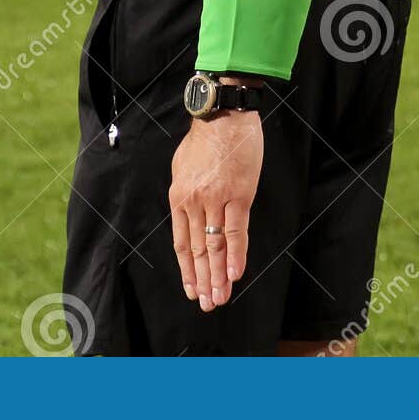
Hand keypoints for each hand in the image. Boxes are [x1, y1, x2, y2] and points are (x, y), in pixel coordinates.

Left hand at [170, 112, 262, 311]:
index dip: (188, 270)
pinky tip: (235, 275)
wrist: (224, 114)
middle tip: (208, 304)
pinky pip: (236, 232)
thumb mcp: (182, 167)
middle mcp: (194, 203)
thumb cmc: (205, 138)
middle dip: (203, 280)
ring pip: (216, 246)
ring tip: (220, 298)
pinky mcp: (239, 195)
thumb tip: (188, 215)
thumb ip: (185, 194)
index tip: (192, 290)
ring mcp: (216, 200)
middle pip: (199, 251)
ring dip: (219, 276)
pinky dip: (236, 255)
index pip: (182, 243)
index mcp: (179, 198)